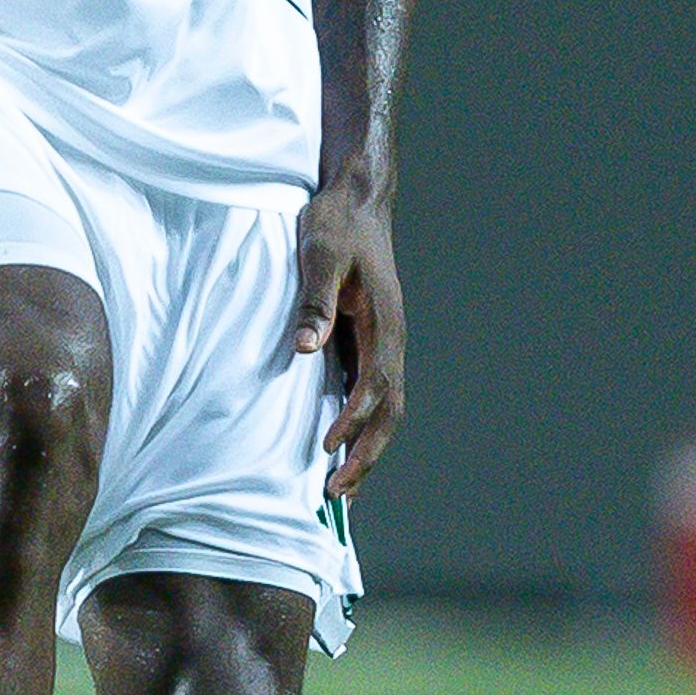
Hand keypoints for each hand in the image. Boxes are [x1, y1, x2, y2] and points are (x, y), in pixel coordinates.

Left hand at [287, 175, 405, 495]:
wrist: (356, 201)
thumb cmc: (337, 225)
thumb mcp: (320, 255)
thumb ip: (314, 301)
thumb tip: (305, 348)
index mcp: (384, 323)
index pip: (375, 385)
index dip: (353, 420)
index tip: (326, 446)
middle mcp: (390, 340)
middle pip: (390, 411)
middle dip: (367, 455)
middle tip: (338, 493)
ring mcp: (382, 344)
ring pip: (384, 409)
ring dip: (366, 449)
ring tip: (340, 488)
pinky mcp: (368, 343)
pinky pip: (370, 395)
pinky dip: (359, 428)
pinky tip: (336, 446)